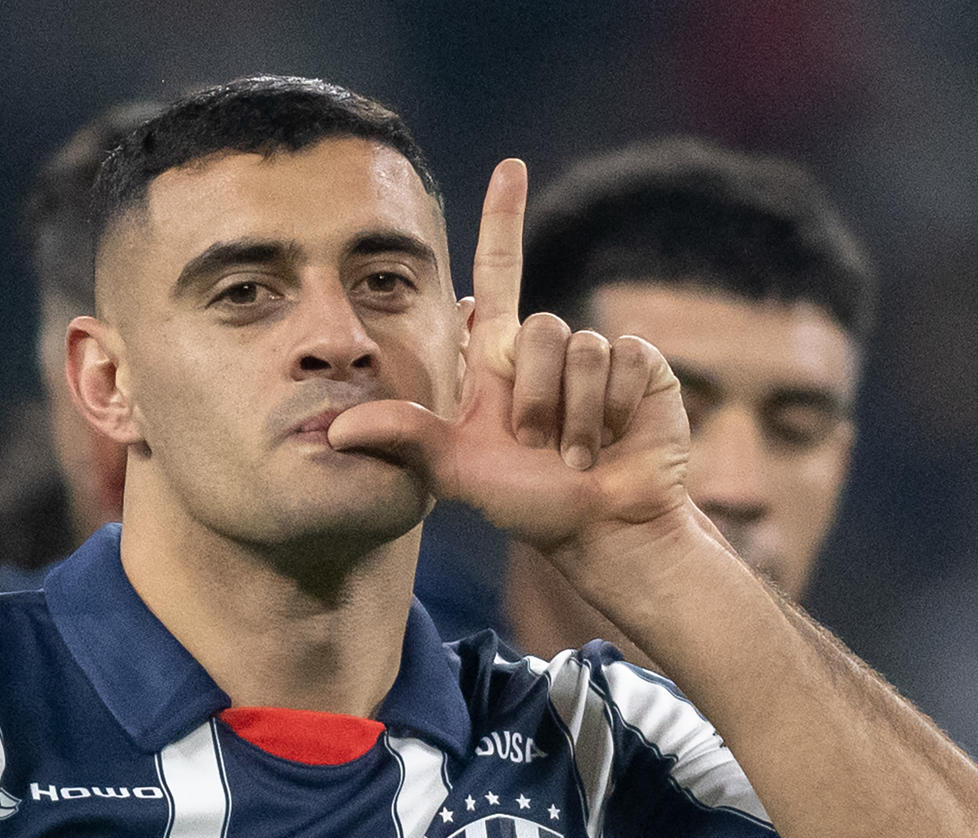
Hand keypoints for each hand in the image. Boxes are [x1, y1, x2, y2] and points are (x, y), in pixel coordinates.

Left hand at [327, 158, 692, 560]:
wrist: (600, 529)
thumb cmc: (528, 503)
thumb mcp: (455, 469)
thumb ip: (403, 437)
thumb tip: (333, 431)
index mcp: (498, 360)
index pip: (498, 273)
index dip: (503, 220)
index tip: (510, 168)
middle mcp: (546, 351)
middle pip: (537, 327)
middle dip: (534, 397)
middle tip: (536, 446)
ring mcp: (597, 357)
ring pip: (580, 348)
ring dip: (575, 414)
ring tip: (576, 453)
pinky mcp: (644, 367)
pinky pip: (626, 360)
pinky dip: (616, 408)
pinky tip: (616, 437)